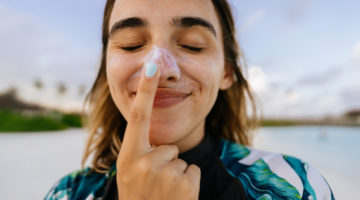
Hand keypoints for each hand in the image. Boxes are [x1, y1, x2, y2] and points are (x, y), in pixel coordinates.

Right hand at [116, 62, 200, 199]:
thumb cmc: (138, 195)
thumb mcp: (129, 172)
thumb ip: (139, 150)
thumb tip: (156, 136)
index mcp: (128, 156)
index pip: (138, 117)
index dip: (144, 90)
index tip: (152, 66)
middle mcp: (144, 162)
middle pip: (169, 146)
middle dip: (166, 161)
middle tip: (154, 183)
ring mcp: (165, 174)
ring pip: (181, 158)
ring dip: (176, 173)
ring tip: (163, 191)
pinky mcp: (185, 184)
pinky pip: (192, 169)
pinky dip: (188, 182)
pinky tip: (175, 195)